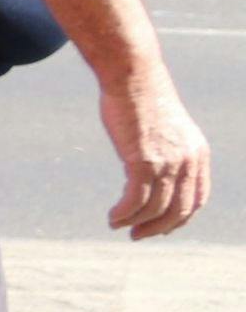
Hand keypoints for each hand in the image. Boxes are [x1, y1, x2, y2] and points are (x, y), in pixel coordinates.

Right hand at [104, 61, 211, 239]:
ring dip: (135, 222)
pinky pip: (136, 199)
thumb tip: (150, 168)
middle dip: (158, 227)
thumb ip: (167, 149)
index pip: (197, 198)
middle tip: (138, 235)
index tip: (159, 225)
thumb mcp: (166, 128)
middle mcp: (188, 161)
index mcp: (198, 153)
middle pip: (178, 209)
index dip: (179, 218)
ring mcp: (168, 162)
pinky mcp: (144, 161)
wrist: (132, 76)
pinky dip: (124, 213)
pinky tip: (113, 216)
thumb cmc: (142, 97)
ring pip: (155, 208)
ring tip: (117, 224)